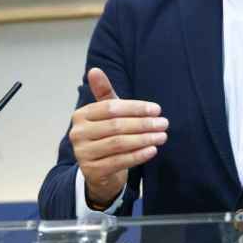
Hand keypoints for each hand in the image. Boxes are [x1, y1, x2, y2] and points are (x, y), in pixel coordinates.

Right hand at [70, 68, 168, 207]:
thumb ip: (104, 93)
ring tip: (162, 136)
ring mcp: (83, 153)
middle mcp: (78, 133)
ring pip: (118, 143)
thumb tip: (94, 70)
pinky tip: (153, 150)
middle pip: (116, 126)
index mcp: (81, 115)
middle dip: (143, 124)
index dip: (135, 108)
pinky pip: (119, 161)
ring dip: (144, 139)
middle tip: (164, 124)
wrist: (100, 172)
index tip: (157, 110)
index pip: (111, 108)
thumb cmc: (106, 137)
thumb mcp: (107, 115)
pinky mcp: (92, 171)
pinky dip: (138, 155)